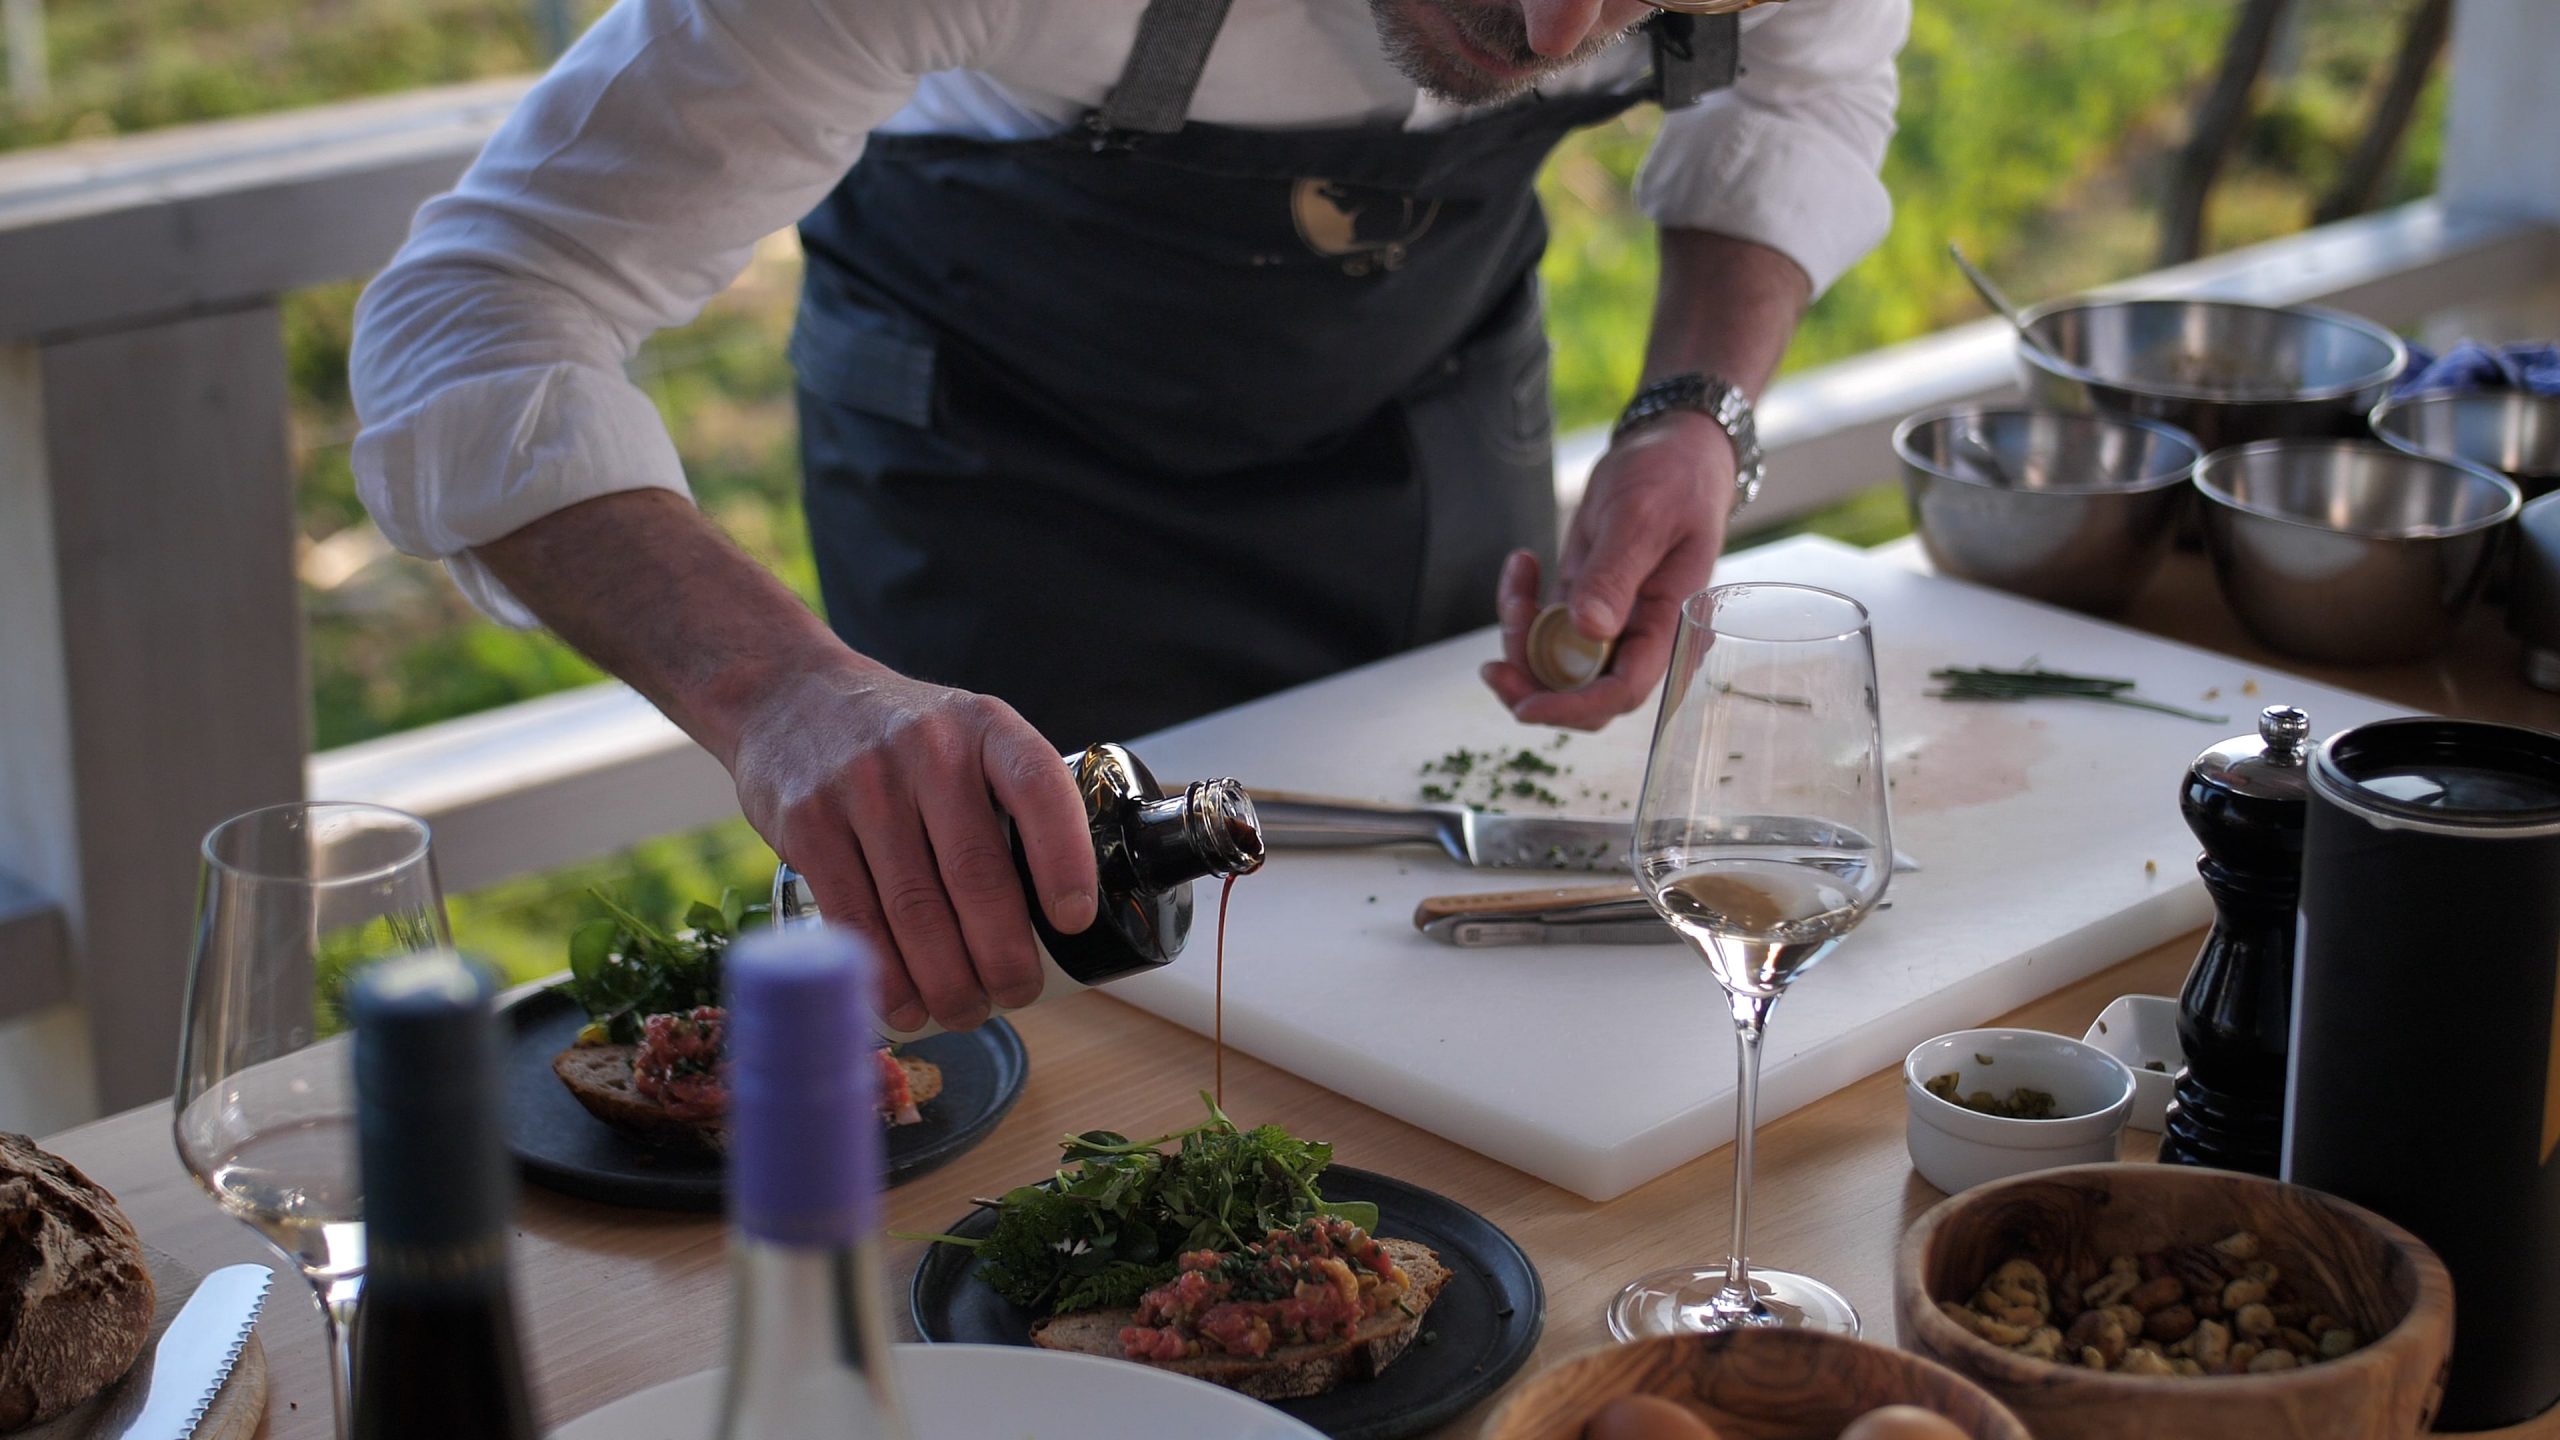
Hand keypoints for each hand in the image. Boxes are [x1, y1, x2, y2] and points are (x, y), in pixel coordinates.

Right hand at [728, 658, 1099, 1031]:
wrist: (791, 696)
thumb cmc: (904, 738)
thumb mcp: (968, 734)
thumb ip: (1010, 799)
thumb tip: (1060, 914)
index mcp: (986, 727)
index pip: (1039, 788)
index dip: (1064, 860)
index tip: (1073, 921)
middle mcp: (927, 750)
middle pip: (975, 873)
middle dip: (1002, 954)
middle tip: (1016, 993)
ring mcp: (862, 786)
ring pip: (914, 908)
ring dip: (946, 980)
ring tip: (965, 1010)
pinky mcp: (808, 824)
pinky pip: (855, 917)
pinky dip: (884, 975)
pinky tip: (904, 1006)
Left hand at [1482, 410, 1733, 727]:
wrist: (1672, 449)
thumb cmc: (1672, 478)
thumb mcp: (1642, 518)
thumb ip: (1616, 574)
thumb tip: (1589, 629)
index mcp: (1667, 625)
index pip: (1623, 690)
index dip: (1573, 708)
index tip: (1525, 706)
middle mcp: (1639, 635)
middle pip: (1581, 693)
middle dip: (1531, 685)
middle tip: (1491, 666)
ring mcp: (1610, 623)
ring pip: (1554, 665)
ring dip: (1519, 637)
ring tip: (1520, 575)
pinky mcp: (1584, 605)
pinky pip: (1544, 630)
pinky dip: (1521, 607)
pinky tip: (1524, 563)